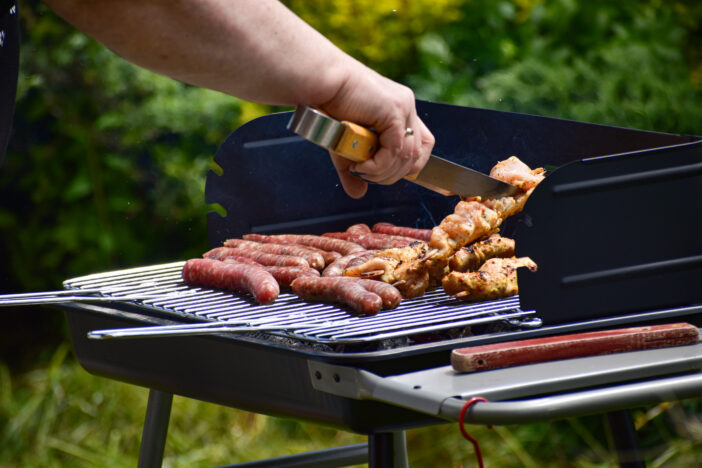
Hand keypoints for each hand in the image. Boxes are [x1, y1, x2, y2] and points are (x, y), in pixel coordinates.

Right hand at [321, 65, 433, 198]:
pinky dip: (379, 165)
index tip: (385, 173)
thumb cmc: (330, 107)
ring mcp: (403, 107)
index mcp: (400, 110)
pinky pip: (395, 150)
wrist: (321, 83)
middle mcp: (406, 107)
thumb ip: (355, 170)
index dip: (409, 166)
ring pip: (406, 156)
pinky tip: (361, 164)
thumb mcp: (346, 146)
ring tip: (359, 170)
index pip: (423, 145)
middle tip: (366, 174)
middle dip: (392, 175)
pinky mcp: (394, 110)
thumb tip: (358, 193)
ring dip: (382, 172)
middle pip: (417, 155)